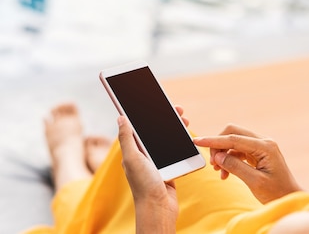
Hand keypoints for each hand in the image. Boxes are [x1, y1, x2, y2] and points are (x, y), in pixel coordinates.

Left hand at [119, 106, 186, 232]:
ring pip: (167, 139)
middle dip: (166, 118)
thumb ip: (126, 138)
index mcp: (133, 150)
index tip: (156, 100)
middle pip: (155, 130)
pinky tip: (188, 137)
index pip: (139, 126)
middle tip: (178, 109)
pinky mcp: (169, 168)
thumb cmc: (143, 185)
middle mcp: (144, 155)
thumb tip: (120, 117)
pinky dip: (182, 144)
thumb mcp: (132, 158)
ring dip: (176, 129)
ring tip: (185, 121)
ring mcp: (157, 162)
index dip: (147, 113)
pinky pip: (176, 152)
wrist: (158, 208)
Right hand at [193, 124, 300, 203]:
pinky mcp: (257, 153)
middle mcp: (263, 142)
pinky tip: (225, 173)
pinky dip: (228, 159)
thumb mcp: (255, 182)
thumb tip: (218, 157)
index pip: (233, 138)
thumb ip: (235, 167)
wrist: (289, 198)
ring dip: (222, 154)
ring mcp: (260, 147)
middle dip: (218, 145)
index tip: (197, 141)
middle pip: (232, 133)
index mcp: (265, 147)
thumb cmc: (276, 192)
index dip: (213, 140)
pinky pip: (237, 150)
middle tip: (212, 163)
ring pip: (233, 141)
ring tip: (218, 171)